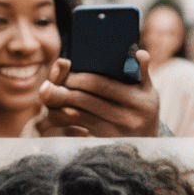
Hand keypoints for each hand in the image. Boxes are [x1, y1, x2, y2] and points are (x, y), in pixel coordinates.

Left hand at [35, 52, 159, 136]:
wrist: (146, 140)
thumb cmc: (142, 105)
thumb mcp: (147, 89)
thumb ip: (142, 71)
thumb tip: (139, 54)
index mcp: (141, 100)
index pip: (102, 85)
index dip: (79, 78)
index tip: (63, 69)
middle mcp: (129, 118)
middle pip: (87, 101)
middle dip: (64, 91)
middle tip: (47, 84)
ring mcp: (116, 132)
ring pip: (79, 116)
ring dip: (58, 104)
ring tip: (46, 93)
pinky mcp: (102, 140)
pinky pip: (77, 128)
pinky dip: (62, 117)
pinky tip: (52, 109)